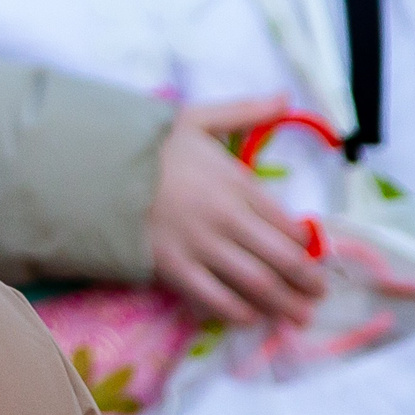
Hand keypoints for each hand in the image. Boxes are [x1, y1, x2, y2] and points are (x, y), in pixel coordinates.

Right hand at [146, 94, 326, 327]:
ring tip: (301, 316)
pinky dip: (239, 312)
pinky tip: (251, 316)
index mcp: (236, 183)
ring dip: (285, 303)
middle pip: (282, 258)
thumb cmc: (149, 146)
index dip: (307, 244)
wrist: (96, 168)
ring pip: (257, 283)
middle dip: (307, 280)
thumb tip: (285, 98)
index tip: (313, 254)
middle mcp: (226, 218)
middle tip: (319, 292)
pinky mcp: (175, 269)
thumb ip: (246, 111)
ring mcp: (201, 247)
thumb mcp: (198, 119)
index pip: (287, 222)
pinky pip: (216, 299)